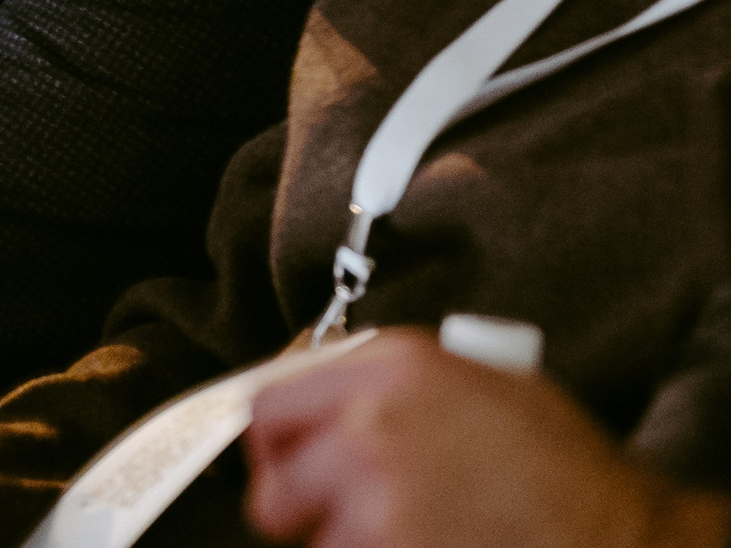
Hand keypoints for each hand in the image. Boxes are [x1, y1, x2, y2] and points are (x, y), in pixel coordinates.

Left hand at [246, 331, 730, 547]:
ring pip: (310, 532)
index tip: (287, 463)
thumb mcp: (481, 384)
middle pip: (273, 473)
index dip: (278, 443)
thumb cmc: (565, 468)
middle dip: (292, 502)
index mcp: (392, 364)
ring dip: (342, 539)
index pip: (272, 401)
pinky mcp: (383, 545)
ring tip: (402, 534)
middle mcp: (369, 419)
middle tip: (325, 516)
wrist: (621, 533)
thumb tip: (332, 404)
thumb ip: (395, 384)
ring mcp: (374, 491)